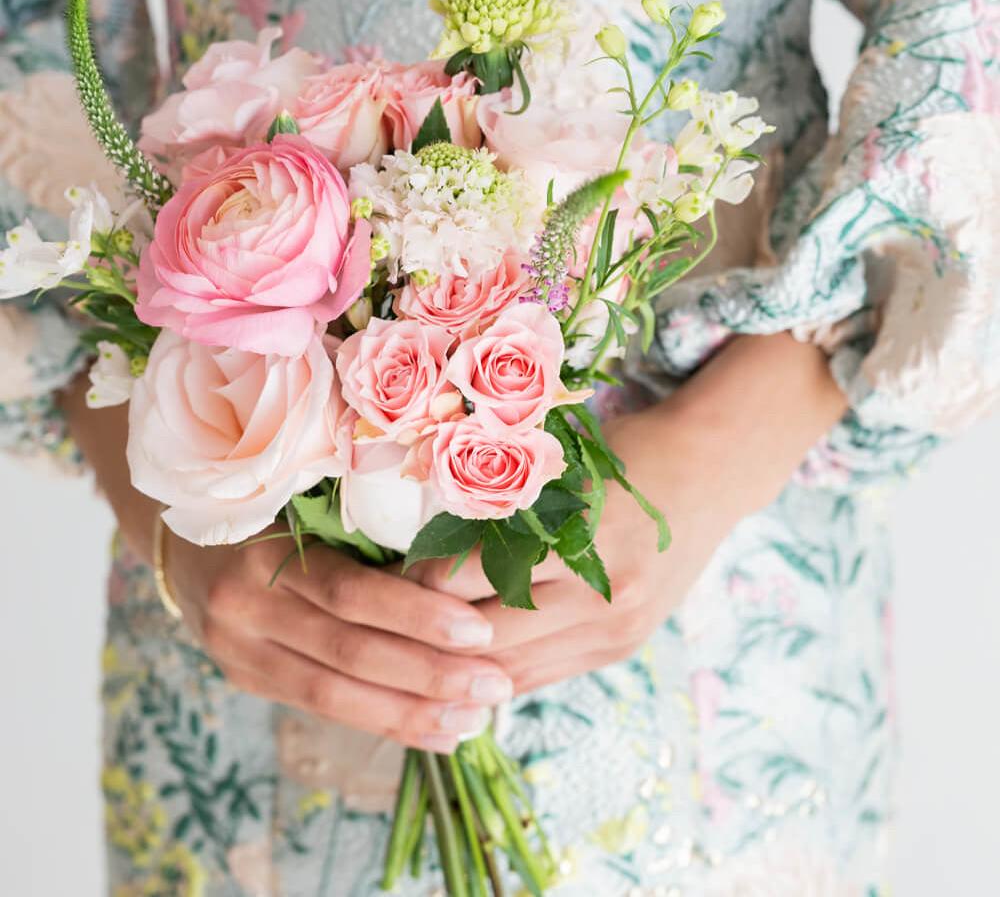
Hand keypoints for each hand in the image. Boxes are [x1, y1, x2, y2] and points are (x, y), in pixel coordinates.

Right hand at [165, 532, 514, 751]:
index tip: (480, 630)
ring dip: (411, 712)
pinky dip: (383, 722)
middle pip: (347, 651)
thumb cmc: (266, 506)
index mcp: (264, 549)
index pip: (348, 592)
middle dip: (428, 674)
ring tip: (473, 719)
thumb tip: (459, 565)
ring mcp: (238, 650)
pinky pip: (321, 708)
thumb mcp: (303, 500)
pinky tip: (435, 733)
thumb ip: (362, 533)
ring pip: (334, 694)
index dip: (416, 614)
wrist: (179, 535)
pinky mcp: (245, 678)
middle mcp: (243, 606)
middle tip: (496, 685)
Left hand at [409, 333, 848, 693]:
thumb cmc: (626, 457)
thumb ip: (505, 508)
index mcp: (579, 535)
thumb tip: (427, 544)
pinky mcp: (622, 647)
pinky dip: (499, 672)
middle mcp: (600, 593)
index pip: (472, 576)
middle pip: (487, 635)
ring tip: (412, 653)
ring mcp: (615, 628)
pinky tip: (464, 666)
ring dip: (459, 666)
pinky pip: (543, 676)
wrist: (708, 475)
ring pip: (512, 669)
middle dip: (429, 633)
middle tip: (385, 621)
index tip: (385, 574)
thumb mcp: (562, 469)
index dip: (418, 581)